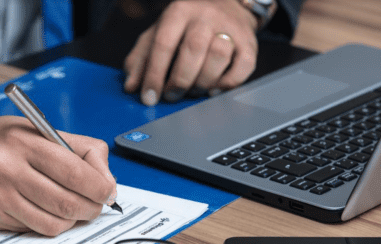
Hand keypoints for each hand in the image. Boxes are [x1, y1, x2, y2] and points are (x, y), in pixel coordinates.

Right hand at [0, 90, 116, 235]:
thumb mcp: (37, 130)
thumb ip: (77, 150)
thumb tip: (107, 182)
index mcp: (25, 142)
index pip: (77, 174)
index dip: (101, 189)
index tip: (108, 193)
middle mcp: (9, 169)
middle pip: (69, 203)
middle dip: (91, 209)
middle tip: (95, 205)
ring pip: (53, 224)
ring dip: (71, 221)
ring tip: (71, 209)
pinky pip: (32, 230)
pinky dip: (46, 224)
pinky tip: (44, 211)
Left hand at [123, 0, 258, 104]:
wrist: (227, 4)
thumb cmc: (186, 24)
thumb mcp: (158, 32)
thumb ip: (141, 58)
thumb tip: (131, 86)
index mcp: (178, 11)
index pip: (163, 43)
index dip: (154, 74)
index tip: (149, 97)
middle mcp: (206, 16)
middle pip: (193, 49)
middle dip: (179, 80)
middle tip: (172, 95)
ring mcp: (231, 28)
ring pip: (218, 56)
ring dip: (202, 82)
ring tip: (192, 91)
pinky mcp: (250, 43)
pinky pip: (243, 67)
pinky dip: (227, 84)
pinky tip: (213, 89)